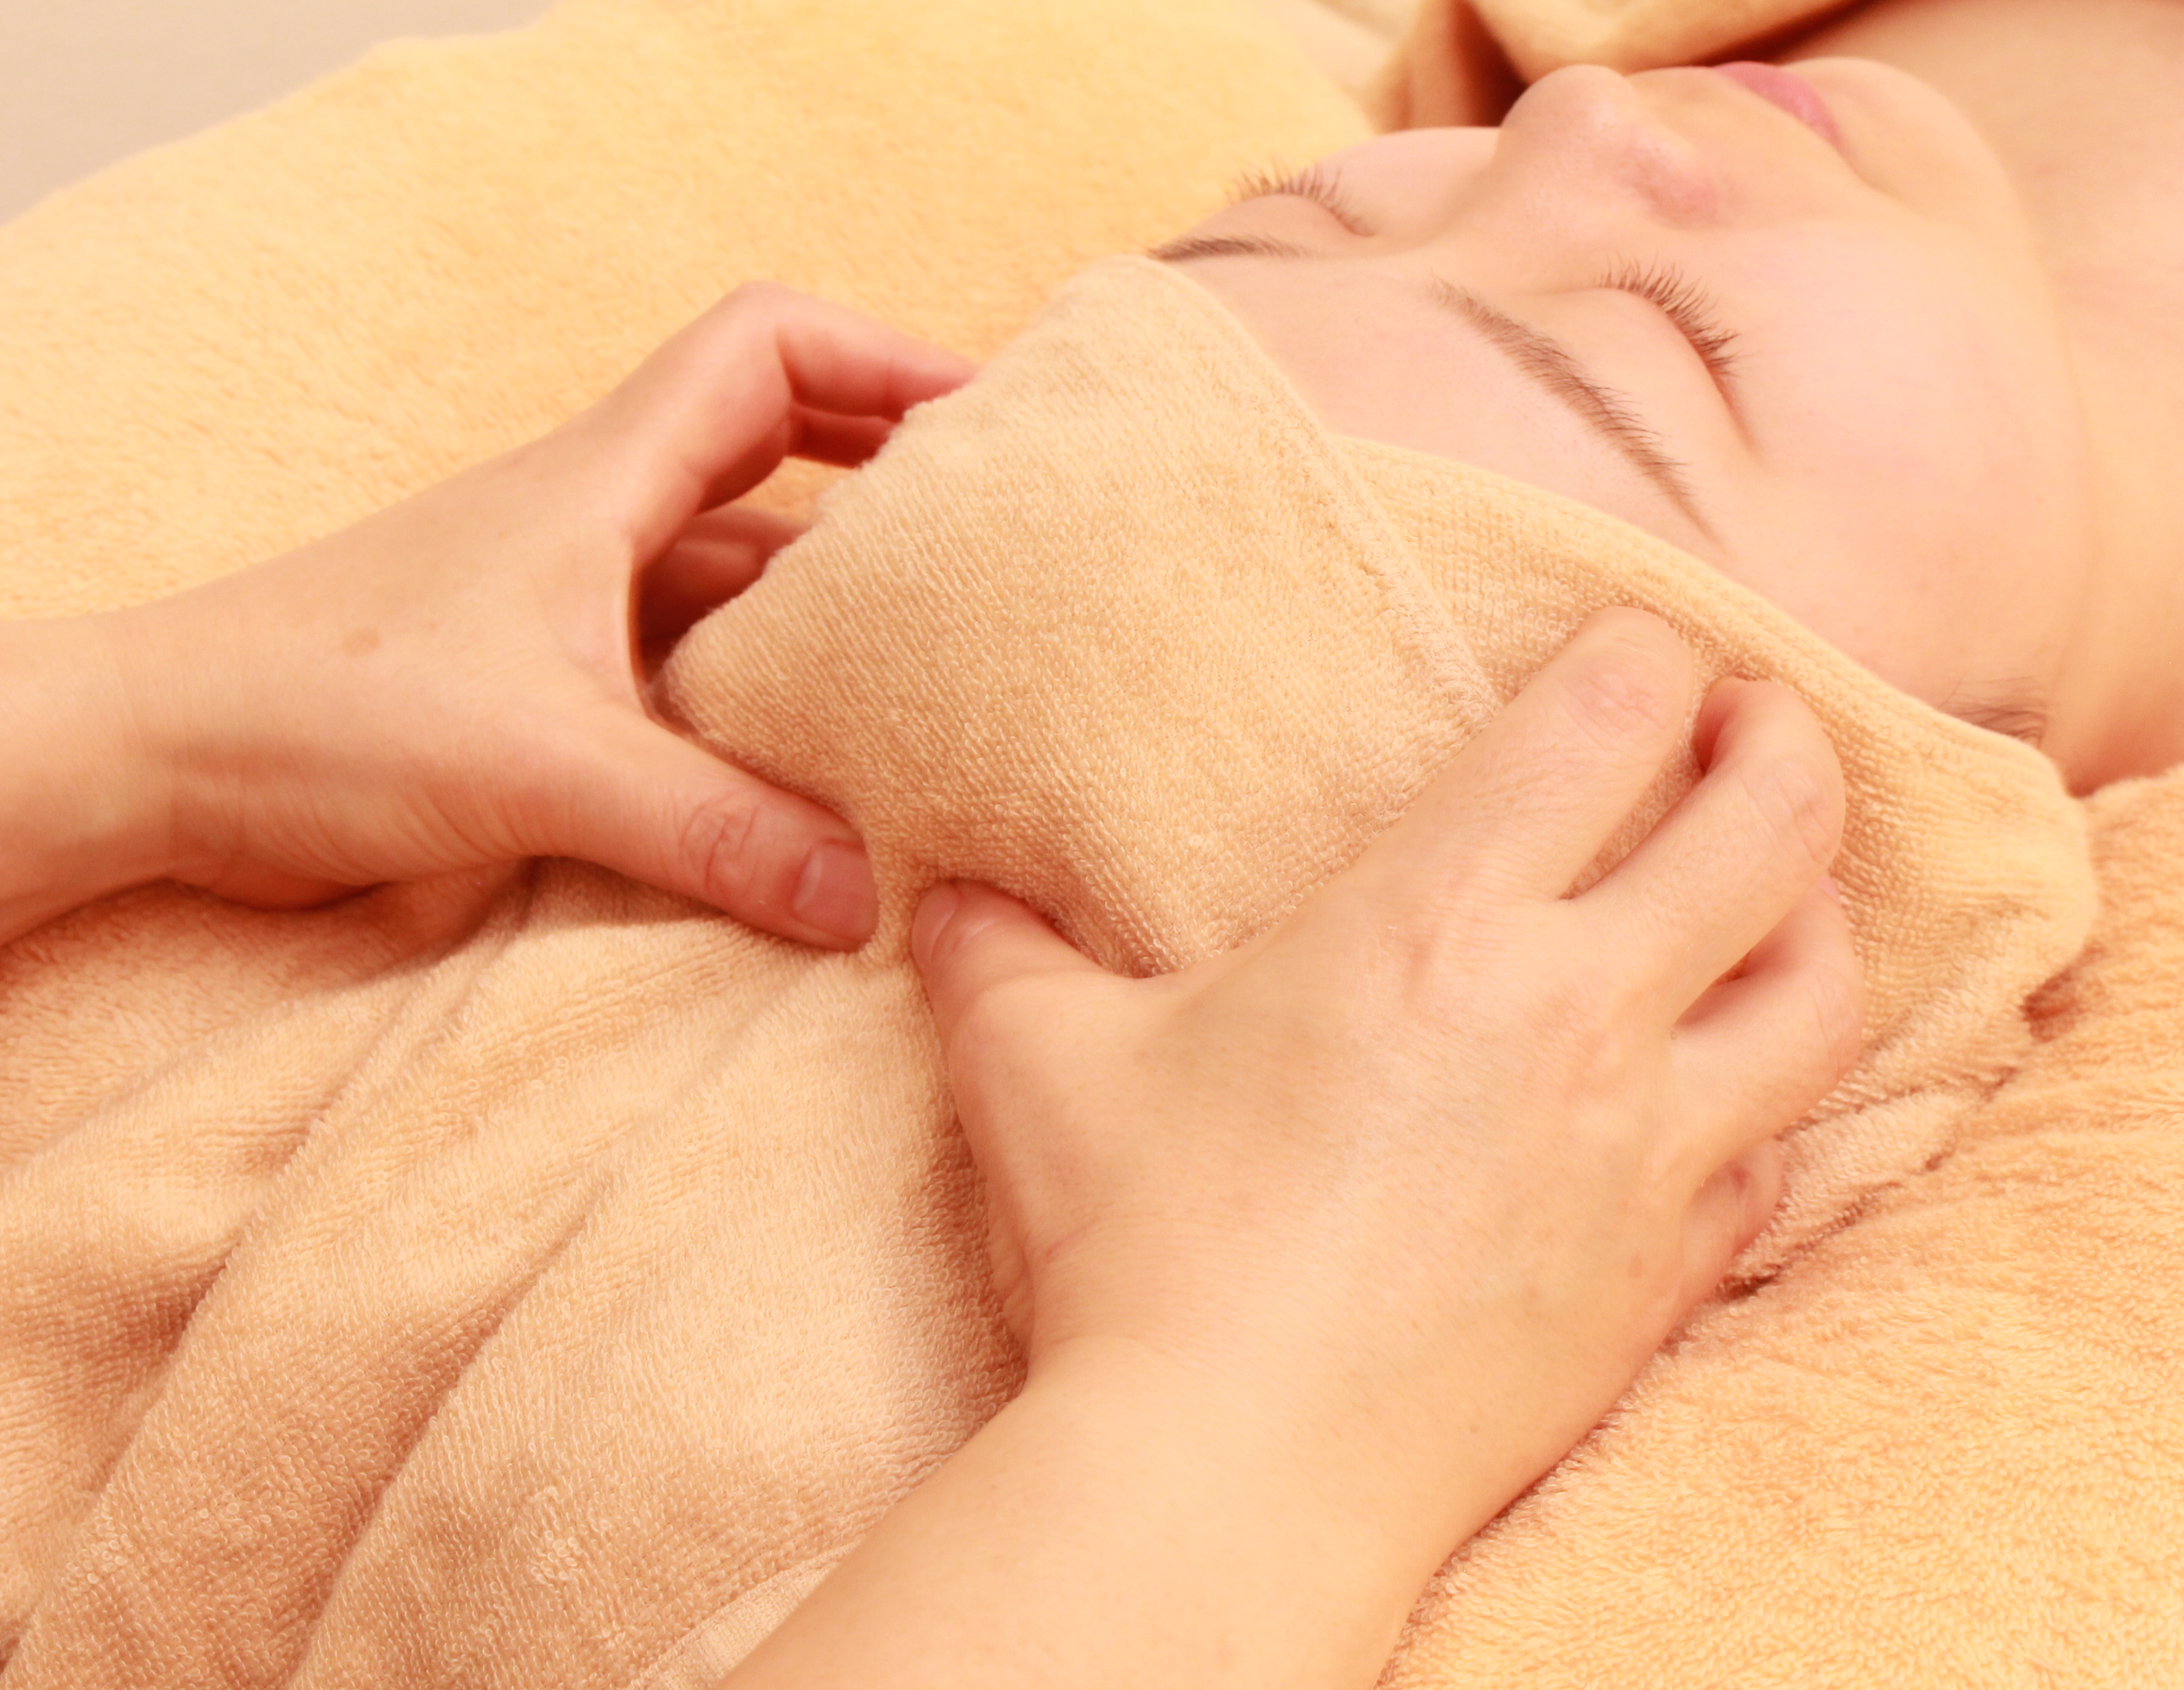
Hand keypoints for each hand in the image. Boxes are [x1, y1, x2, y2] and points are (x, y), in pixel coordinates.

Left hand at [105, 284, 973, 944]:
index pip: (765, 350)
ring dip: (820, 621)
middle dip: (883, 485)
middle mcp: (591, 528)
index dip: (883, 355)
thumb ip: (704, 826)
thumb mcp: (538, 762)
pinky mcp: (538, 697)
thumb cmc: (316, 710)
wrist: (154, 763)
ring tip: (931, 677)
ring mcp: (565, 613)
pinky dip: (751, 716)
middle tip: (991, 548)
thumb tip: (860, 891)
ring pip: (732, 586)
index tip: (987, 413)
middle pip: (773, 456)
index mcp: (599, 484)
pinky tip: (807, 782)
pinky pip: (682, 685)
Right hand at [909, 609, 1863, 1566]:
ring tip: (1772, 889)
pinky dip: (1769, 1096)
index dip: (1647, 654)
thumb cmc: (1140, 1247)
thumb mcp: (1038, 1064)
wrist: (1237, 1469)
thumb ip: (995, 953)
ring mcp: (1644, 1150)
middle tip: (1748, 724)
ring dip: (1816, 911)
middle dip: (1782, 743)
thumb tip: (940, 900)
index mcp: (1432, 922)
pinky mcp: (1666, 1270)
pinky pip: (1778, 1150)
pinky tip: (1718, 1088)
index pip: (1609, 721)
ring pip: (1824, 987)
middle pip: (1775, 827)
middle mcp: (1574, 1014)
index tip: (1635, 653)